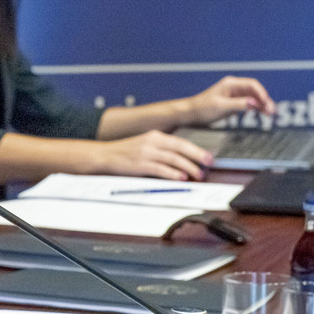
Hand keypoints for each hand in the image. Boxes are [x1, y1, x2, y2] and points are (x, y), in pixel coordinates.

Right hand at [96, 130, 210, 180]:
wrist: (104, 155)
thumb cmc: (125, 153)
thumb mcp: (145, 145)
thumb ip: (162, 150)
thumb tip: (182, 160)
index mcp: (155, 136)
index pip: (181, 142)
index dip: (196, 149)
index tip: (208, 156)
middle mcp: (152, 142)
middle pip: (180, 148)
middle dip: (197, 156)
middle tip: (209, 164)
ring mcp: (146, 153)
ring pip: (173, 159)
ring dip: (188, 167)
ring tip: (198, 175)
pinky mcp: (140, 164)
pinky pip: (160, 169)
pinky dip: (172, 173)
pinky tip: (180, 177)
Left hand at [184, 75, 274, 124]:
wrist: (191, 114)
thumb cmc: (203, 108)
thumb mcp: (221, 107)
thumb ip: (238, 104)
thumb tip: (253, 103)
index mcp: (231, 84)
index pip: (252, 85)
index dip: (262, 94)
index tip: (267, 104)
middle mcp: (234, 87)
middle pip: (255, 91)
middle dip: (264, 100)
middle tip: (272, 111)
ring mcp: (235, 95)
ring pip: (253, 97)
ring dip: (262, 104)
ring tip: (270, 114)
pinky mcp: (234, 103)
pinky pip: (249, 103)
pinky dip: (256, 108)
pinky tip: (262, 113)